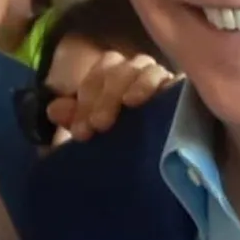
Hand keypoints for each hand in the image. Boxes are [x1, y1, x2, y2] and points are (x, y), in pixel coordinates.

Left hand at [47, 50, 179, 144]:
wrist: (163, 171)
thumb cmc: (123, 147)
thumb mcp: (96, 135)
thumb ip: (75, 120)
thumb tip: (54, 110)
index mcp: (116, 80)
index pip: (100, 73)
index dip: (87, 97)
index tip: (81, 131)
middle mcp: (140, 75)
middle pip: (120, 68)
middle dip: (105, 95)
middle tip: (98, 125)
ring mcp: (164, 81)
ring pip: (146, 68)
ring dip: (133, 84)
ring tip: (128, 105)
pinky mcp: (184, 91)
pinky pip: (174, 78)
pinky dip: (157, 84)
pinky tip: (150, 100)